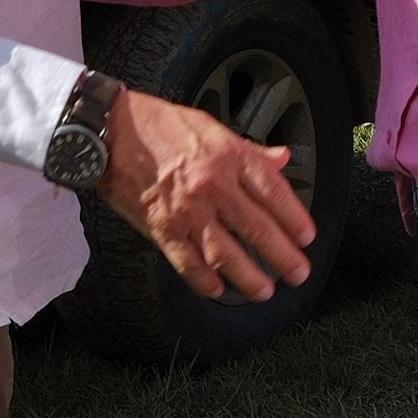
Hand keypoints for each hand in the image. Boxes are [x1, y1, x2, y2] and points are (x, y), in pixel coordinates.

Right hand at [98, 86, 312, 299]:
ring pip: (227, 252)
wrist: (110, 132)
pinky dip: (205, 279)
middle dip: (283, 256)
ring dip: (249, 277)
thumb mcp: (212, 127)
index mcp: (229, 156)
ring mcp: (188, 209)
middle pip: (258, 228)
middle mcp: (213, 185)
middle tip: (298, 273)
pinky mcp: (162, 227)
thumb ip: (250, 150)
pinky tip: (218, 289)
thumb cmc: (159, 126)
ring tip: (265, 291)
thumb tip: (282, 159)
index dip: (294, 218)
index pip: (273, 192)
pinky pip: (188, 261)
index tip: (306, 237)